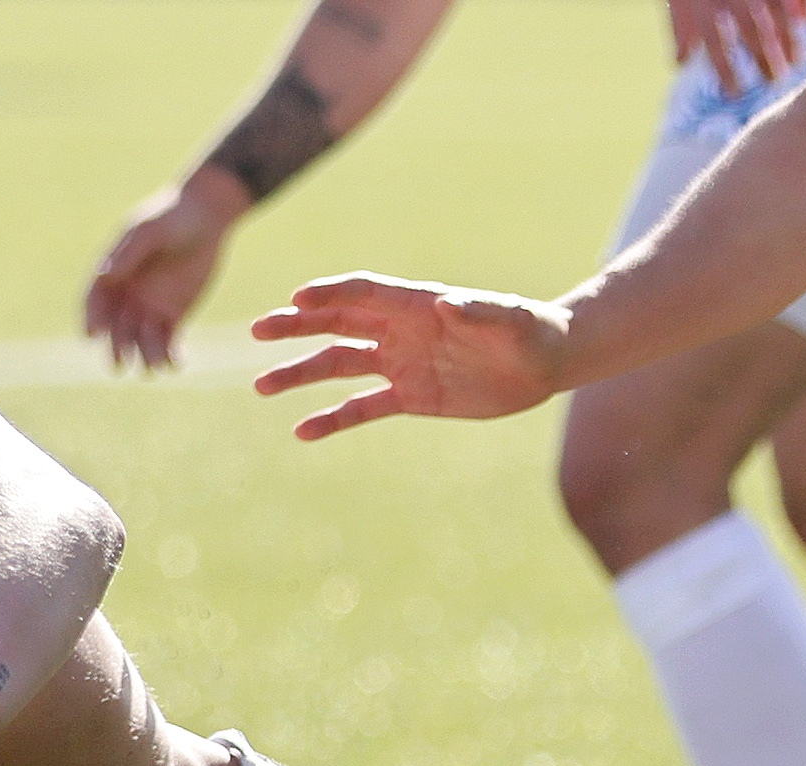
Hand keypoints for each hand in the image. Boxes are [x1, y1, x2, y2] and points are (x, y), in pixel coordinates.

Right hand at [85, 175, 244, 371]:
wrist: (207, 216)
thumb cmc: (173, 216)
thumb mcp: (150, 230)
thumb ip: (128, 252)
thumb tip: (104, 275)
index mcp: (112, 273)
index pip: (94, 301)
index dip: (91, 320)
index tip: (93, 336)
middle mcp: (125, 296)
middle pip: (115, 328)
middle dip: (116, 347)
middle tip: (120, 364)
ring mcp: (148, 309)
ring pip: (140, 341)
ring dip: (144, 357)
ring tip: (153, 370)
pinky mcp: (172, 317)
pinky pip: (167, 342)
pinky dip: (169, 356)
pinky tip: (176, 364)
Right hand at [250, 273, 573, 438]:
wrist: (545, 364)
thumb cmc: (532, 332)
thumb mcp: (511, 320)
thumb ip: (478, 310)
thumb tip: (445, 304)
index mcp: (417, 305)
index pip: (363, 294)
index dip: (330, 294)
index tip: (297, 299)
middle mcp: (400, 331)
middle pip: (337, 323)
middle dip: (297, 326)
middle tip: (259, 331)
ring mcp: (399, 363)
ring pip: (337, 364)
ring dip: (300, 373)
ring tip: (263, 386)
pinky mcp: (407, 396)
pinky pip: (360, 407)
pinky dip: (331, 419)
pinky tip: (302, 431)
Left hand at [670, 0, 805, 95]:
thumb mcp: (676, 4)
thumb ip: (680, 32)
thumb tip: (682, 64)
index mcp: (704, 14)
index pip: (717, 51)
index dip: (727, 74)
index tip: (736, 94)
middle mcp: (730, 1)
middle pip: (753, 36)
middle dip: (766, 61)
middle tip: (777, 81)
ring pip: (776, 15)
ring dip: (788, 39)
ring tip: (796, 60)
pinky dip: (800, 4)